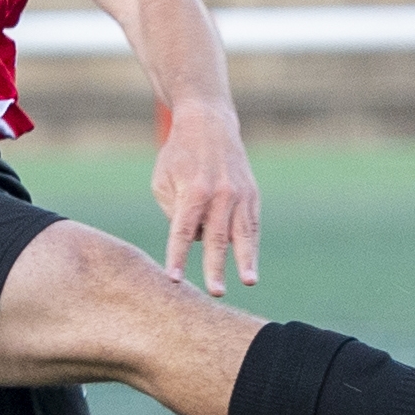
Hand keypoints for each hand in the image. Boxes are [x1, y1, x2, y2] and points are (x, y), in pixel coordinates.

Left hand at [153, 100, 259, 294]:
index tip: (175, 279)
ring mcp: (239, 194)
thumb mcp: (163, 180)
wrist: (209, 123)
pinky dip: (252, 246)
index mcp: (193, 190)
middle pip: (217, 237)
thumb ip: (174, 213)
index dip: (178, 256)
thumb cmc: (178, 156)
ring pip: (243, 233)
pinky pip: (252, 225)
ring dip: (246, 260)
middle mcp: (219, 193)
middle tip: (215, 292)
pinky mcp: (251, 194)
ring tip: (249, 282)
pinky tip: (251, 267)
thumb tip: (194, 239)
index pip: (183, 231)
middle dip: (216, 267)